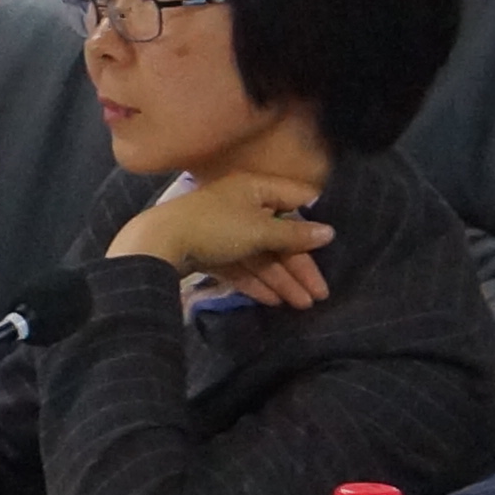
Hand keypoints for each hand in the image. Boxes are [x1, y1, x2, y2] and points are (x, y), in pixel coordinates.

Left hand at [112, 168, 335, 308]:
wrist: (157, 246)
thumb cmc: (215, 229)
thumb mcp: (259, 231)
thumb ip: (295, 235)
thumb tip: (330, 232)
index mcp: (254, 189)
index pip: (297, 201)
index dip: (317, 223)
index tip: (337, 246)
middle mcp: (242, 205)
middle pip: (279, 236)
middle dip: (300, 267)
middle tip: (320, 295)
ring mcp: (225, 230)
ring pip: (261, 255)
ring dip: (282, 280)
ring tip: (301, 305)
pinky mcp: (210, 251)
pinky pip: (240, 266)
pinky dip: (256, 282)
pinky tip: (273, 301)